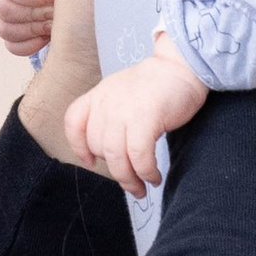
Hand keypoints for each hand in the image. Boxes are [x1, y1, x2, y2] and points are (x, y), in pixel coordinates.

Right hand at [0, 0, 56, 57]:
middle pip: (4, 9)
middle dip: (35, 15)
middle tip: (57, 13)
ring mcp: (8, 11)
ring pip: (4, 29)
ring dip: (33, 30)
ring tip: (54, 24)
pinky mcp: (14, 31)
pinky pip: (11, 45)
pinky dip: (30, 45)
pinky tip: (47, 37)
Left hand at [64, 50, 210, 199]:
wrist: (181, 67)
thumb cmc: (157, 86)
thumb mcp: (121, 94)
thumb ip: (110, 115)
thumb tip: (109, 151)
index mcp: (98, 96)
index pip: (73, 122)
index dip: (78, 146)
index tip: (91, 161)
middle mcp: (106, 103)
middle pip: (98, 147)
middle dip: (115, 170)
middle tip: (131, 181)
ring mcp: (124, 111)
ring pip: (116, 157)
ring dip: (129, 180)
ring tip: (141, 188)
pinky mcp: (145, 118)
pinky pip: (139, 156)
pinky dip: (145, 172)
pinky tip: (153, 177)